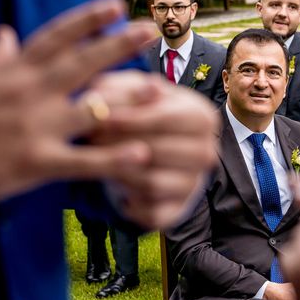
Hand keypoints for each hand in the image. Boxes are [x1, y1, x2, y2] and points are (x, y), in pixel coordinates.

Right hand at [0, 0, 151, 208]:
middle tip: (149, 31)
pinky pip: (82, 160)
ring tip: (159, 90)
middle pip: (81, 63)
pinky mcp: (36, 162)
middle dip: (117, 45)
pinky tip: (141, 154)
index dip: (88, 19)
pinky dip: (113, 158)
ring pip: (90, 110)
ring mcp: (35, 127)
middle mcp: (29, 93)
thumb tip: (8, 33)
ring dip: (126, 99)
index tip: (116, 6)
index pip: (56, 36)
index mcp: (13, 70)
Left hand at [87, 72, 219, 228]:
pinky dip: (130, 204)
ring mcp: (195, 184)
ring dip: (120, 173)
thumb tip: (148, 87)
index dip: (133, 118)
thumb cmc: (139, 112)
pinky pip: (152, 213)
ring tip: (98, 159)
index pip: (168, 119)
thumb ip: (134, 86)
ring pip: (153, 184)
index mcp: (203, 117)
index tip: (103, 117)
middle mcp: (207, 152)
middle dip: (120, 146)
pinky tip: (116, 187)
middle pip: (160, 152)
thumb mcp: (134, 91)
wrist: (150, 148)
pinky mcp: (179, 210)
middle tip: (92, 139)